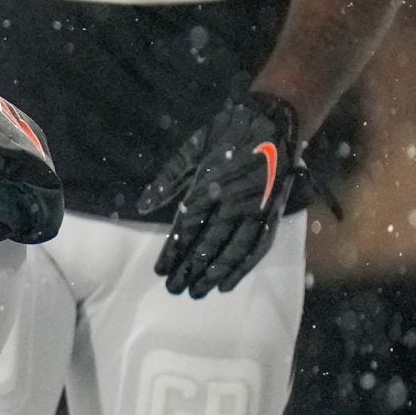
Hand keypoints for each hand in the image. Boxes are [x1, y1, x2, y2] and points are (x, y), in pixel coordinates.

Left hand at [137, 91, 302, 296]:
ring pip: (233, 251)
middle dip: (190, 269)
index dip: (173, 251)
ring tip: (198, 292)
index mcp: (208, 186)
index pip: (186, 228)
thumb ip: (167, 181)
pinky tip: (229, 283)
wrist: (272, 122)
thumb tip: (143, 206)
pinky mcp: (272, 213)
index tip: (159, 270)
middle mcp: (233, 203)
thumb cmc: (226, 135)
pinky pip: (258, 247)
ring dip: (215, 274)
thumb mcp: (190, 151)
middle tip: (175, 289)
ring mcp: (255, 210)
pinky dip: (244, 267)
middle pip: (208, 244)